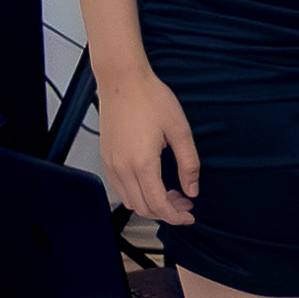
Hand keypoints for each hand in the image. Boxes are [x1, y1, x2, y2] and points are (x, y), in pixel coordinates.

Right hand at [98, 69, 201, 225]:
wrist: (123, 81)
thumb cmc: (150, 99)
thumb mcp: (180, 130)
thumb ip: (189, 164)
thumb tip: (192, 189)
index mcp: (142, 163)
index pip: (158, 205)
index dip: (176, 216)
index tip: (189, 216)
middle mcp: (122, 168)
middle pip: (143, 208)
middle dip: (166, 212)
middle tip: (185, 203)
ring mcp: (111, 164)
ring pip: (130, 201)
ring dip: (151, 204)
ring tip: (171, 193)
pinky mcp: (106, 158)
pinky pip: (120, 188)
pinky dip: (136, 194)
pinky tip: (152, 184)